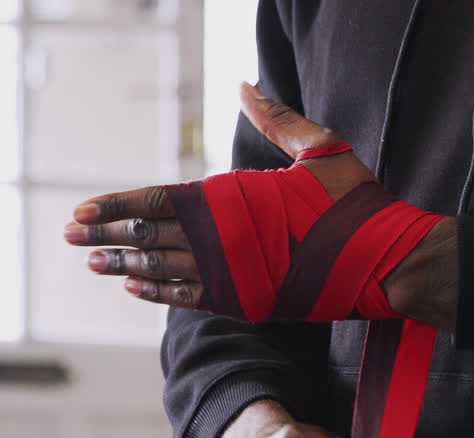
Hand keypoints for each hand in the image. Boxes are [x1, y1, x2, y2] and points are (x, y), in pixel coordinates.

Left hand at [64, 82, 458, 330]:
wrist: (388, 261)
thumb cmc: (357, 204)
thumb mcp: (321, 149)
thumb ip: (278, 120)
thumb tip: (244, 87)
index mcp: (234, 199)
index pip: (159, 201)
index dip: (119, 205)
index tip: (86, 209)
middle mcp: (225, 240)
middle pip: (150, 239)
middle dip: (108, 237)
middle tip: (73, 237)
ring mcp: (236, 276)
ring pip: (164, 271)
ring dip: (126, 267)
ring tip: (95, 264)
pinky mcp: (251, 302)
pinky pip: (193, 299)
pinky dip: (162, 294)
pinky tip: (140, 289)